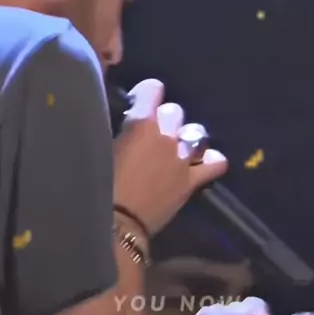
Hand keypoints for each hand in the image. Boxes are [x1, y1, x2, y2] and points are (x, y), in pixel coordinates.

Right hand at [113, 79, 226, 234]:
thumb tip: (120, 125)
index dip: (146, 95)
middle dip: (165, 119)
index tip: (138, 105)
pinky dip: (212, 162)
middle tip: (152, 135)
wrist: (116, 225)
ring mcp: (182, 158)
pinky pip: (215, 164)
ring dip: (186, 137)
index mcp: (140, 124)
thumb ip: (114, 131)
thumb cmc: (97, 186)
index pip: (153, 89)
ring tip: (177, 149)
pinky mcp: (192, 181)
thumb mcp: (99, 149)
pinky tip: (203, 165)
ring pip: (196, 133)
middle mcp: (165, 135)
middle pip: (175, 111)